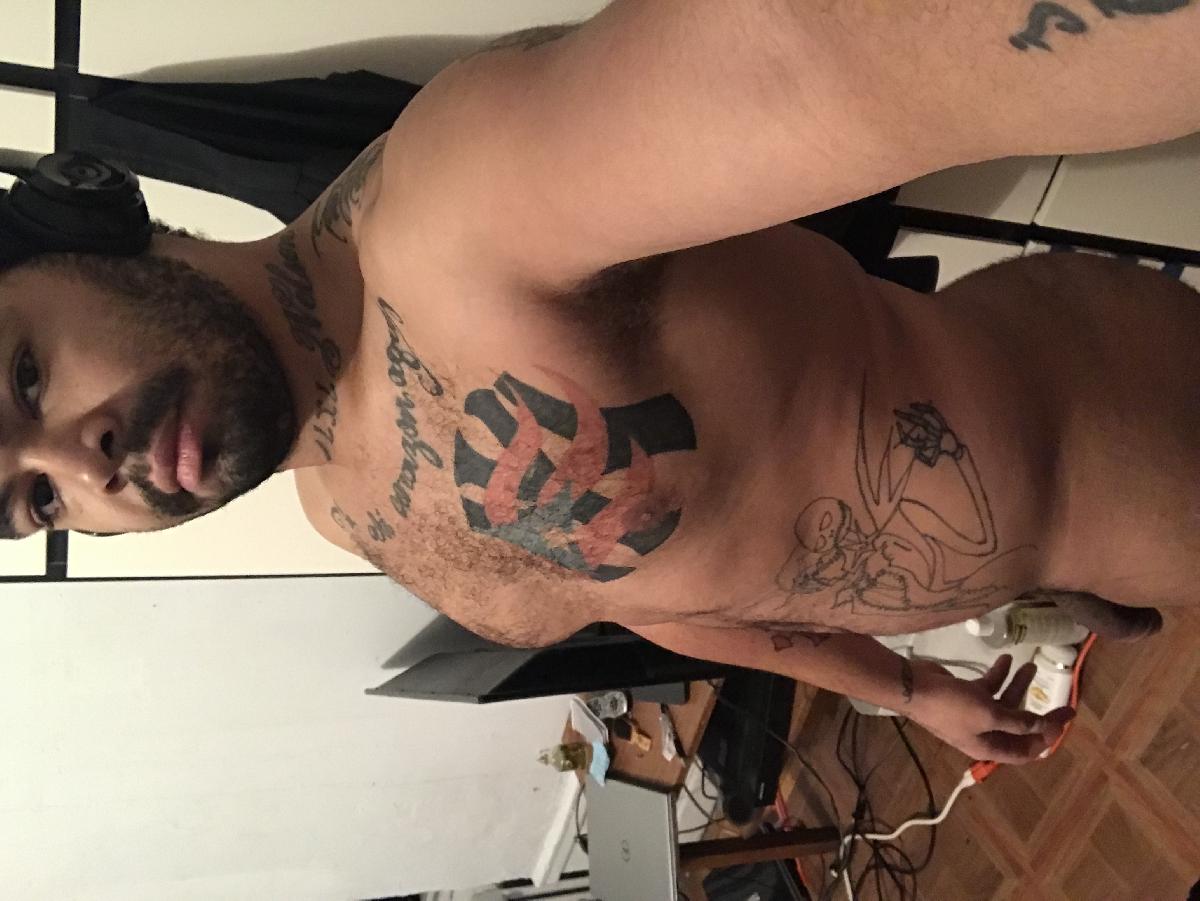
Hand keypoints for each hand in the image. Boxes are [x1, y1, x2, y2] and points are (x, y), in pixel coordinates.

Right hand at [907, 655, 1074, 763]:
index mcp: (989, 746)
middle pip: (1019, 727)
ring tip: (1031, 666)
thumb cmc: (952, 706)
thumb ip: (1018, 721)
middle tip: (1061, 700)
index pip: (1026, 751)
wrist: (912, 688)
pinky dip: (999, 675)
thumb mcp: (989, 715)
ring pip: (1005, 703)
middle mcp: (984, 733)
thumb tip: (1045, 727)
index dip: (1047, 738)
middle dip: (1039, 714)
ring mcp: (974, 713)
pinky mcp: (965, 695)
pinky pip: (988, 687)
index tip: (1063, 719)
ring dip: (1019, 686)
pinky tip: (1005, 659)